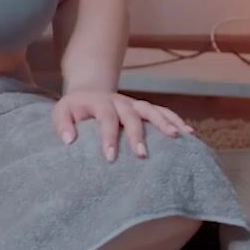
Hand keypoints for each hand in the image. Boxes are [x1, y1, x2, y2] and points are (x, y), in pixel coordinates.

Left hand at [50, 91, 192, 159]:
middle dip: (138, 134)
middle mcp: (120, 102)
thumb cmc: (75, 109)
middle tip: (142, 154)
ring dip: (164, 123)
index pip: (106, 118)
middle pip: (132, 115)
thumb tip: (69, 140)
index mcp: (99, 103)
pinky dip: (175, 120)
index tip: (110, 157)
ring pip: (151, 110)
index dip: (109, 137)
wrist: (89, 91)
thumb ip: (62, 124)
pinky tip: (188, 133)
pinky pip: (162, 112)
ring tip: (177, 137)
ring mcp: (134, 104)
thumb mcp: (61, 112)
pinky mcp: (143, 108)